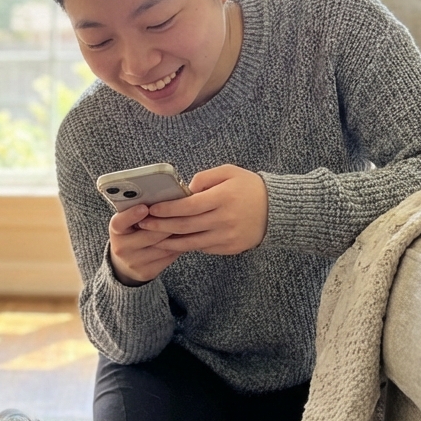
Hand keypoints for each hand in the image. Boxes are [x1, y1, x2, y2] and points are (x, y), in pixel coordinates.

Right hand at [108, 202, 183, 284]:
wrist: (125, 262)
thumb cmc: (132, 233)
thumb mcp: (129, 221)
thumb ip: (141, 210)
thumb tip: (165, 197)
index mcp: (116, 231)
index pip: (119, 223)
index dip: (131, 215)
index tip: (144, 207)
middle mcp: (121, 248)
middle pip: (149, 235)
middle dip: (167, 224)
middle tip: (183, 212)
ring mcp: (133, 262)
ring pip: (163, 246)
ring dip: (178, 235)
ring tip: (190, 224)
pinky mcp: (146, 272)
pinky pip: (168, 257)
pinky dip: (179, 246)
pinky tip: (187, 238)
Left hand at [134, 164, 267, 255]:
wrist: (278, 210)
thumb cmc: (249, 187)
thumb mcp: (229, 172)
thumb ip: (205, 178)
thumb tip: (183, 191)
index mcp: (223, 198)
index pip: (187, 206)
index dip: (166, 209)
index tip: (150, 209)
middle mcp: (224, 220)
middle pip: (184, 226)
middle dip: (160, 226)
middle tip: (143, 224)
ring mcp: (227, 237)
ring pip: (190, 242)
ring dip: (168, 241)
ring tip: (152, 238)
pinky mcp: (229, 248)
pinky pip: (202, 248)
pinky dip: (186, 245)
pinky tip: (173, 242)